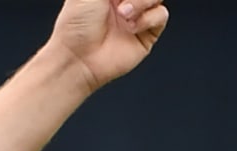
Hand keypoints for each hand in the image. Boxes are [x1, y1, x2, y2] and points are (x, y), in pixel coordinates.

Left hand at [50, 0, 169, 91]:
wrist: (79, 58)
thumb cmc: (75, 25)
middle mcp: (124, 0)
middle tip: (120, 0)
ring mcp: (137, 16)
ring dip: (142, 1)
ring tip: (123, 13)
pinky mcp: (147, 33)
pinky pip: (161, 15)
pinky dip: (148, 18)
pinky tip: (131, 26)